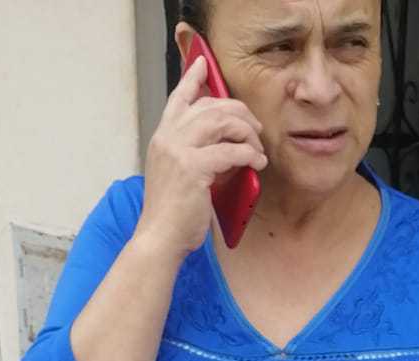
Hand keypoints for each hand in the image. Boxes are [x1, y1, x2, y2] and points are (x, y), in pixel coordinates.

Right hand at [136, 56, 267, 259]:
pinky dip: (248, 154)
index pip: (177, 99)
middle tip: (255, 127)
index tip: (204, 64)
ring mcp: (179, 151)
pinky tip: (257, 163)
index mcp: (162, 138)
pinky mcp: (193, 168)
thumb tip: (222, 149)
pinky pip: (230, 151)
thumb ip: (192, 155)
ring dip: (246, 132)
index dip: (192, 79)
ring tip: (258, 147)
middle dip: (237, 111)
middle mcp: (168, 138)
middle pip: (208, 106)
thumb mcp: (177, 176)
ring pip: (220, 122)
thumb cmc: (172, 215)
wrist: (160, 238)